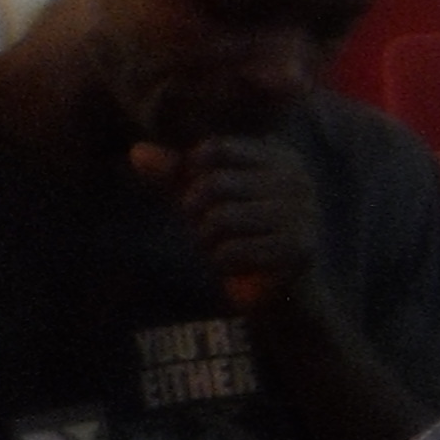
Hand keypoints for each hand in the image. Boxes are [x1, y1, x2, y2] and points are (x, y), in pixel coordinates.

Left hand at [134, 135, 325, 314]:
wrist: (278, 291)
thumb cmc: (238, 235)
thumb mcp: (201, 198)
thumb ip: (173, 174)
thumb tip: (137, 152)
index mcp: (279, 156)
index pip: (215, 148)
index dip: (191, 176)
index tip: (206, 199)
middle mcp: (297, 179)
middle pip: (213, 185)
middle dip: (197, 214)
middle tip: (211, 232)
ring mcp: (303, 213)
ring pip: (219, 219)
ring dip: (209, 241)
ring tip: (225, 249)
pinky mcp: (299, 247)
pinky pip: (233, 251)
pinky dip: (224, 263)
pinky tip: (240, 267)